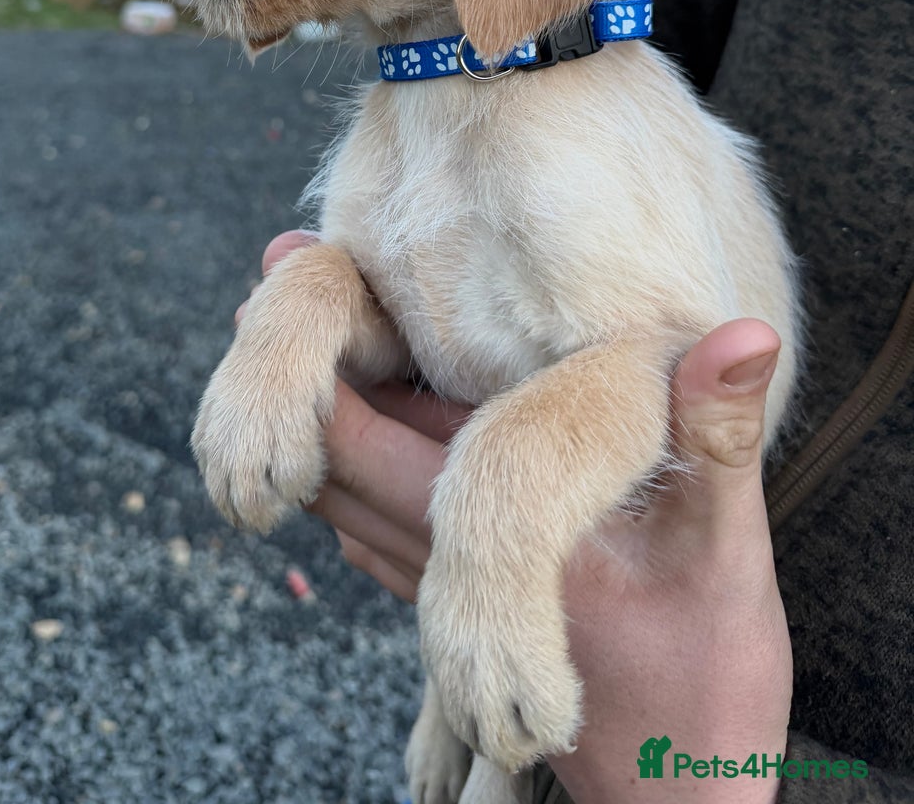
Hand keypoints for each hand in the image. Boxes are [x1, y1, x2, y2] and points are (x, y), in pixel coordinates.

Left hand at [240, 235, 791, 801]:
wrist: (686, 799)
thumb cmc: (708, 679)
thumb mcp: (729, 549)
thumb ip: (719, 438)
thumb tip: (740, 332)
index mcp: (492, 544)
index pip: (364, 450)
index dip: (317, 371)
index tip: (293, 277)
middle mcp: (442, 580)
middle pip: (336, 474)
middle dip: (309, 383)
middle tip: (286, 276)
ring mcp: (442, 608)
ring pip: (350, 507)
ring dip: (331, 429)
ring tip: (323, 336)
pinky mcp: (461, 622)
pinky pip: (383, 537)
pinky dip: (367, 475)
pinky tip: (389, 424)